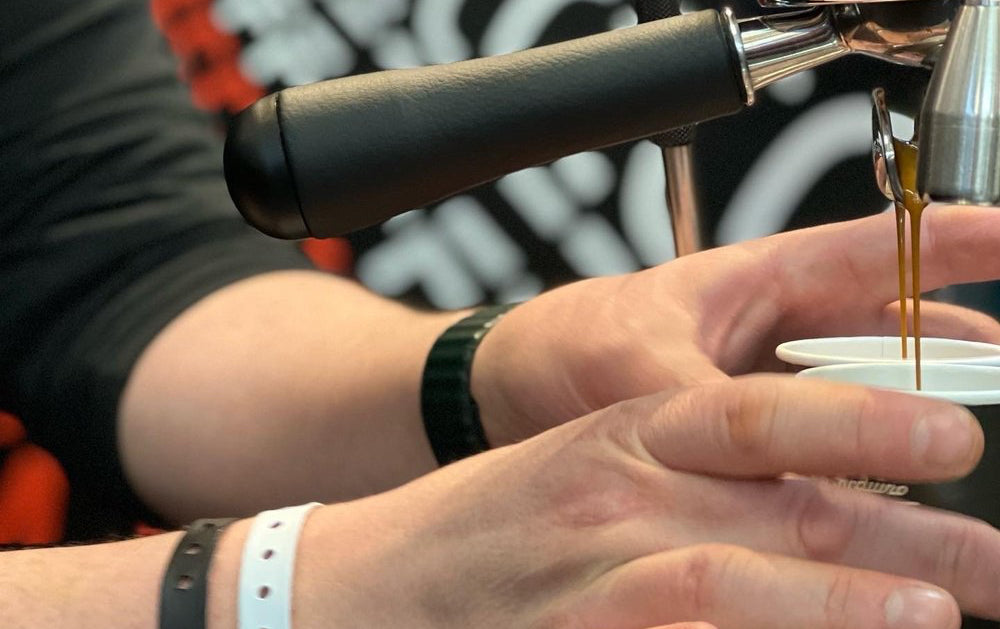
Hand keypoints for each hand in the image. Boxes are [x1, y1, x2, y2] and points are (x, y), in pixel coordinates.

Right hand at [301, 376, 997, 627]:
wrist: (360, 585)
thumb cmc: (483, 525)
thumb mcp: (577, 467)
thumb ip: (683, 475)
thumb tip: (804, 500)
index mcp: (617, 437)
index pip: (749, 414)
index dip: (853, 422)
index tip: (948, 437)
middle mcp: (608, 500)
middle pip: (768, 508)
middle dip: (897, 534)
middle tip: (997, 562)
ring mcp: (586, 584)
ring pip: (725, 583)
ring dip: (836, 605)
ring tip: (934, 618)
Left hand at [474, 205, 999, 444]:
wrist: (508, 396)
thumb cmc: (562, 347)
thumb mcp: (633, 361)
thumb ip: (711, 403)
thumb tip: (781, 460)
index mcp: (755, 279)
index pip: (874, 247)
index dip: (953, 238)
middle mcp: (772, 332)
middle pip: (892, 329)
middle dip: (957, 350)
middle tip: (999, 377)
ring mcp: (767, 388)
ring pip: (867, 394)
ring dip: (915, 416)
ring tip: (960, 450)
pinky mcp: (748, 445)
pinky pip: (825, 453)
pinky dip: (857, 472)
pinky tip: (886, 503)